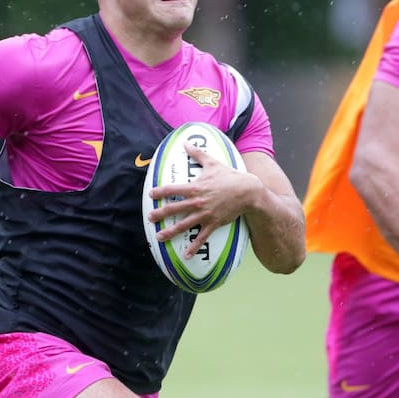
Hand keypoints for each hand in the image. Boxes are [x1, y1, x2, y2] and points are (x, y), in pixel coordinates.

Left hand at [148, 143, 259, 257]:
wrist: (248, 191)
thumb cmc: (230, 176)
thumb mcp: (213, 163)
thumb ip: (198, 154)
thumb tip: (186, 142)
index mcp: (195, 187)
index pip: (172, 189)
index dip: (160, 192)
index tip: (151, 194)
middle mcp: (197, 202)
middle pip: (174, 209)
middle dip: (160, 214)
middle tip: (150, 218)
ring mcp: (205, 214)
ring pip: (184, 225)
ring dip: (170, 232)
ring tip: (160, 237)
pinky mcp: (213, 223)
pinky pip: (201, 237)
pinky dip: (193, 247)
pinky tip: (186, 255)